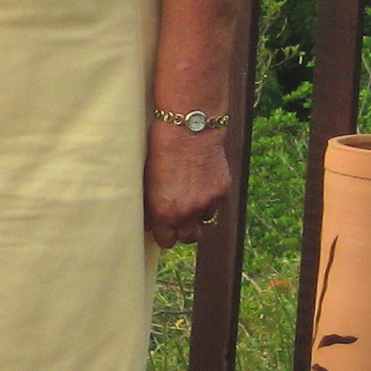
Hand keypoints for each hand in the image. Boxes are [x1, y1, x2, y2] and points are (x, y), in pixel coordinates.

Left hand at [147, 124, 229, 249]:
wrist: (189, 129)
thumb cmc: (160, 150)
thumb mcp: (148, 180)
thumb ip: (151, 204)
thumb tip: (149, 221)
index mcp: (165, 212)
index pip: (166, 240)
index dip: (163, 235)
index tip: (161, 228)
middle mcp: (188, 212)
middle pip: (188, 238)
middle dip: (182, 231)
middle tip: (176, 219)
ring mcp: (208, 203)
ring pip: (204, 223)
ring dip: (197, 217)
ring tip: (189, 200)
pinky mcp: (222, 191)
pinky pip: (216, 206)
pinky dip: (209, 201)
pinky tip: (201, 185)